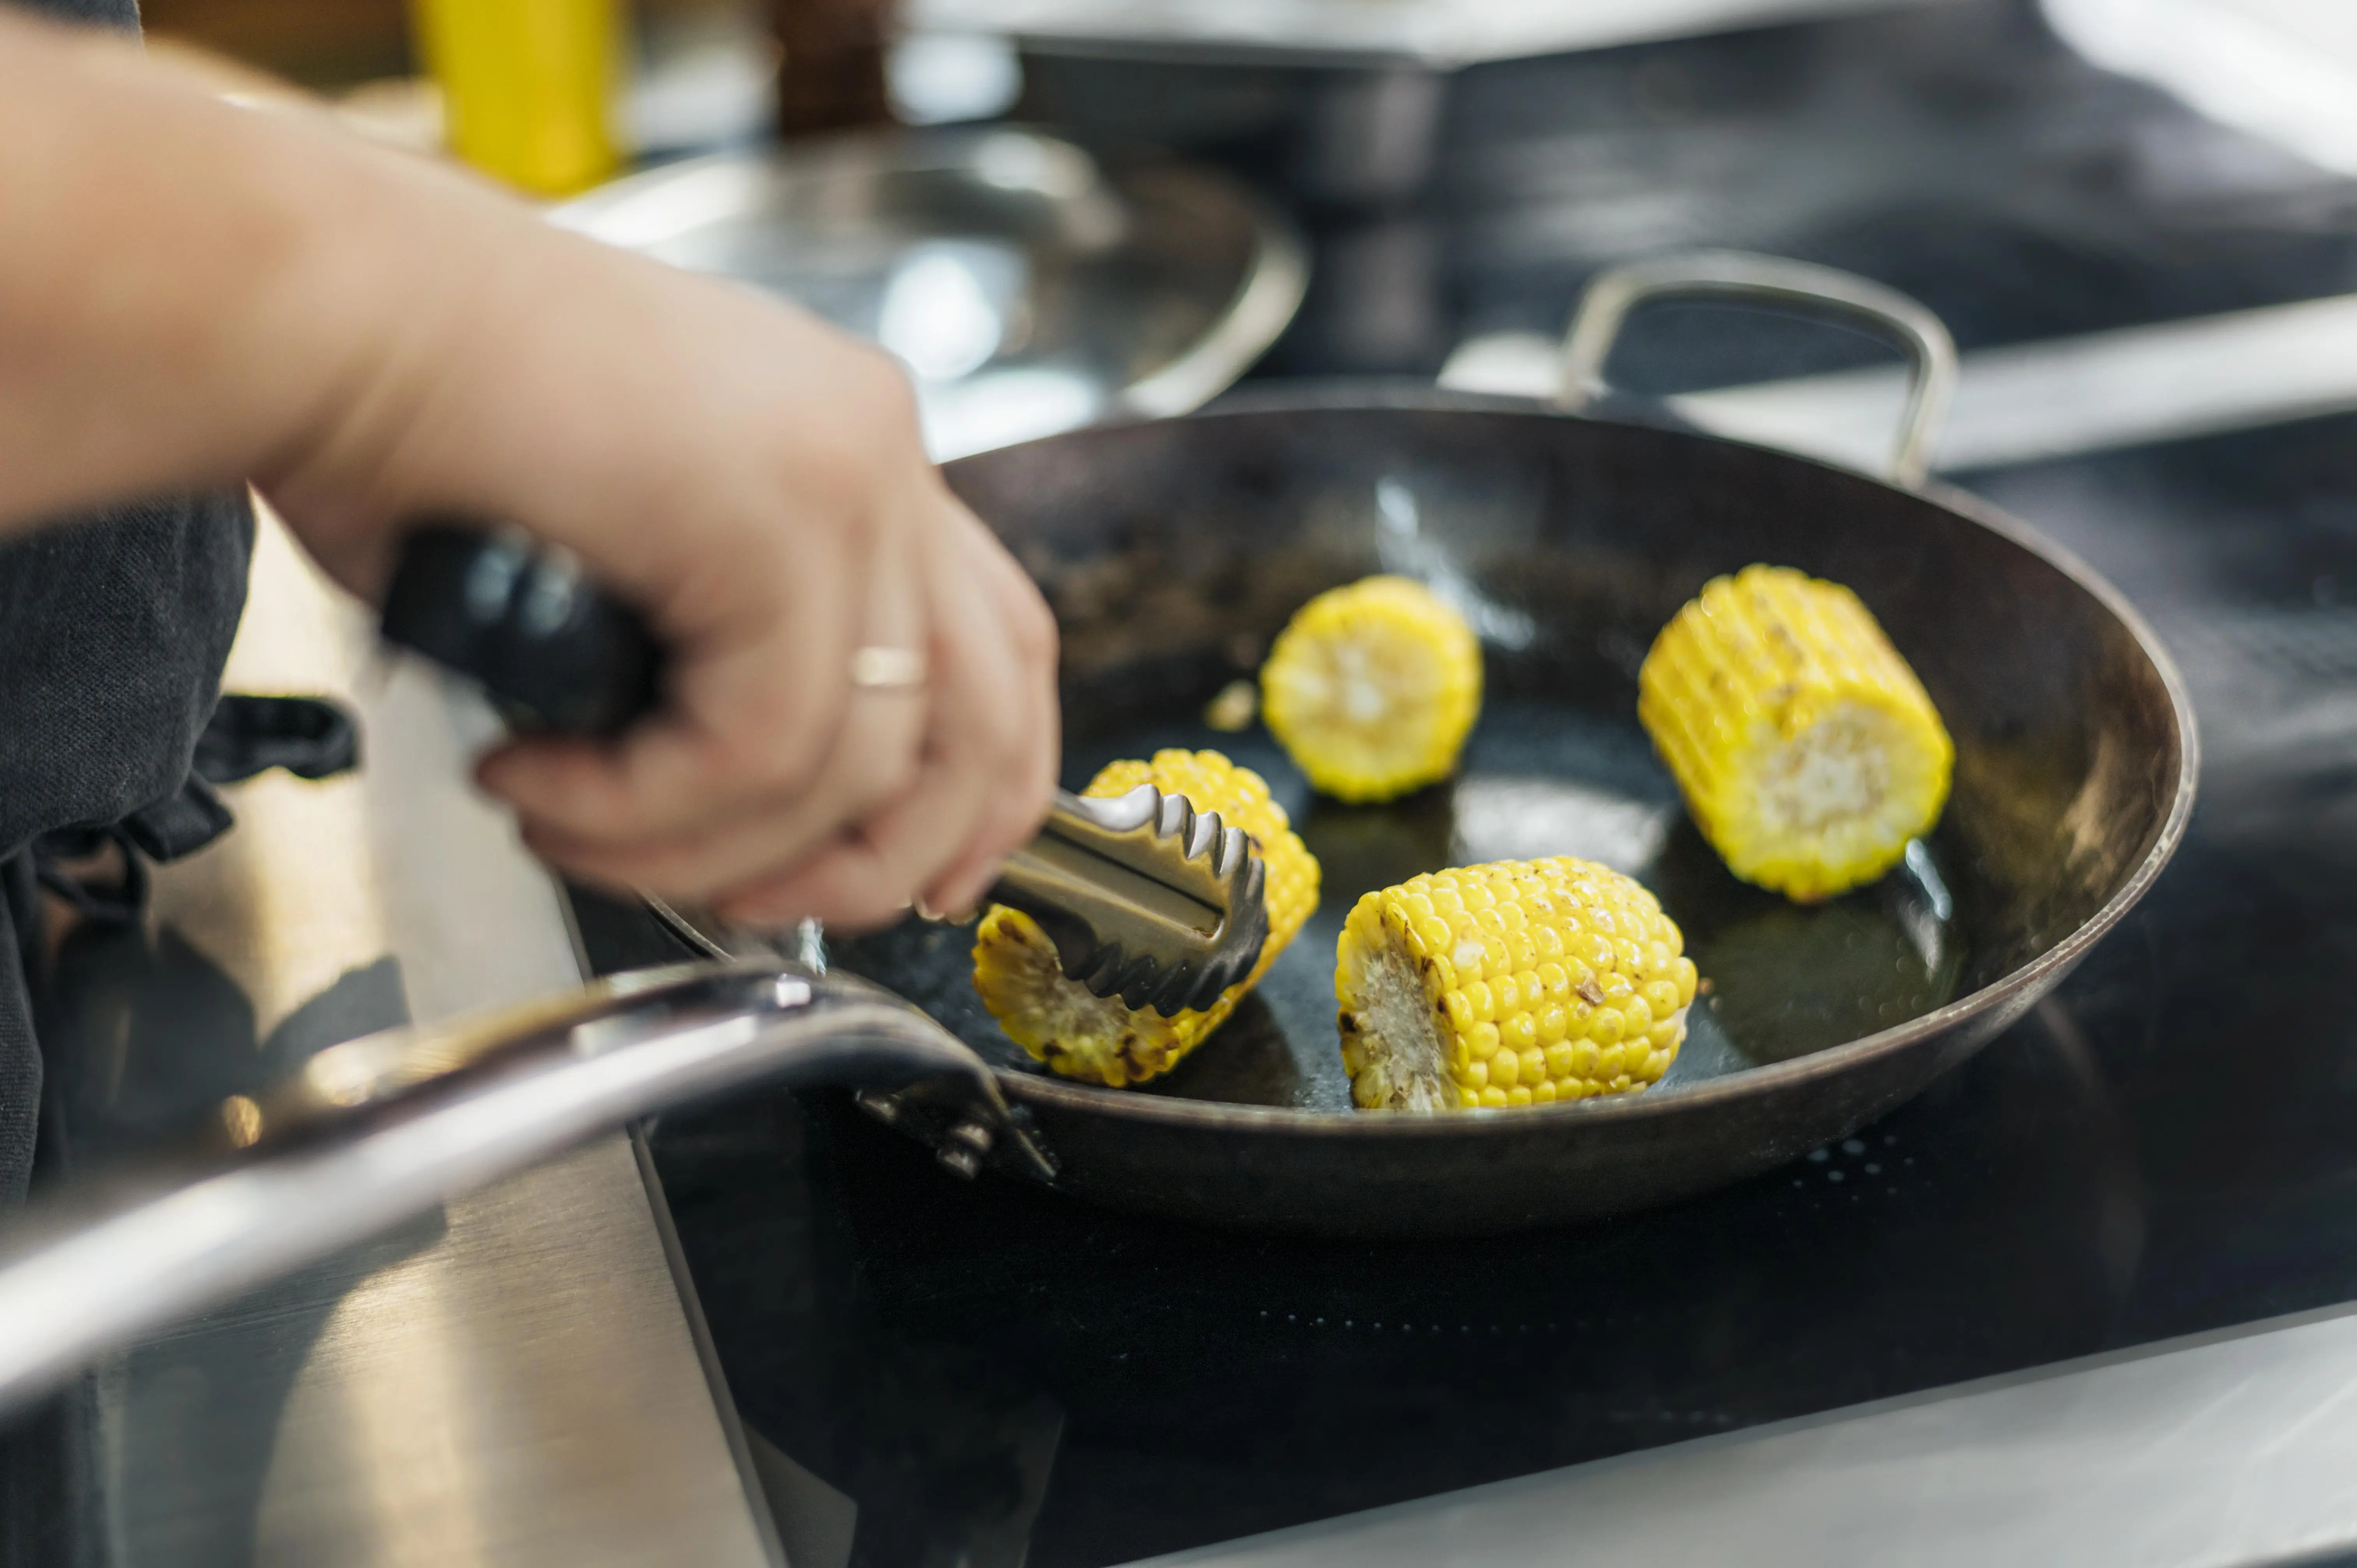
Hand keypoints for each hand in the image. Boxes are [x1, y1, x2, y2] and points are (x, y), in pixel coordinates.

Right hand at [259, 144, 1059, 928]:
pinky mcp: (778, 518)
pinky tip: (542, 785)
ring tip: (574, 837)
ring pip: (862, 765)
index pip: (1001, 648)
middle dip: (883, 862)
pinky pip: (757, 747)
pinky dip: (643, 807)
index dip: (983, 794)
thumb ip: (724, 659)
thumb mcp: (636, 561)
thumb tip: (746, 821)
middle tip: (748, 910)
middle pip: (985, 720)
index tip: (920, 887)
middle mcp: (877, 448)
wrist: (326, 314)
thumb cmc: (430, 426)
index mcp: (856, 446)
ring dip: (711, 851)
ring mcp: (845, 474)